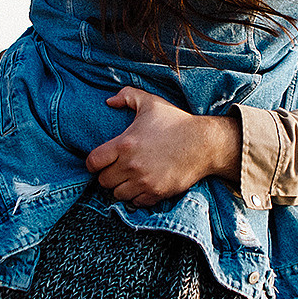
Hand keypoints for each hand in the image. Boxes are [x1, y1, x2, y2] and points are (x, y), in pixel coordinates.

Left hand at [86, 86, 240, 207]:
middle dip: (107, 175)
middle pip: (103, 181)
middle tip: (117, 169)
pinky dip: (136, 196)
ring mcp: (144, 182)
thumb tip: (109, 101)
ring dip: (120, 187)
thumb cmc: (176, 121)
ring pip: (117, 194)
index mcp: (125, 144)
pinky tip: (142, 185)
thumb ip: (127, 96)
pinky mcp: (156, 193)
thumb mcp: (151, 102)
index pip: (93, 162)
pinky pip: (135, 202)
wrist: (204, 144)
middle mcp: (131, 166)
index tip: (101, 161)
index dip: (93, 162)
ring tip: (129, 178)